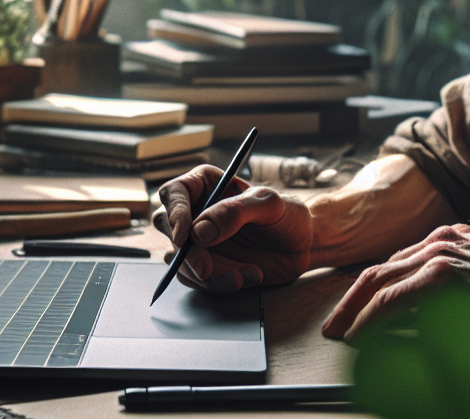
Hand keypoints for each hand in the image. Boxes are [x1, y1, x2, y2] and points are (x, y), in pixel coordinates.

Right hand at [154, 165, 313, 291]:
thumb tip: (198, 232)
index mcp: (206, 185)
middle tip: (208, 267)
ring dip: (209, 274)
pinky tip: (248, 275)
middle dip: (187, 253)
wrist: (301, 246)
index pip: (173, 193)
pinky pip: (195, 279)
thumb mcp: (269, 205)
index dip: (174, 214)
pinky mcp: (206, 265)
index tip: (185, 237)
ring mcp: (198, 241)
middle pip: (168, 229)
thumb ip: (235, 212)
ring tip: (247, 272)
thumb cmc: (286, 215)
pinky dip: (219, 283)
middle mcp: (196, 212)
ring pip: (180, 260)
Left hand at [321, 224, 469, 340]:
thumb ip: (448, 294)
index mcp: (449, 239)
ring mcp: (440, 253)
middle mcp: (440, 240)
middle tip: (335, 326)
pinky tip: (360, 335)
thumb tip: (415, 320)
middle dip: (351, 301)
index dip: (370, 292)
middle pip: (380, 270)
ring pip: (379, 282)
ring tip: (341, 334)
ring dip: (355, 312)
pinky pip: (393, 298)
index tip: (355, 312)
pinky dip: (371, 319)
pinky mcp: (441, 273)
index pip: (396, 265)